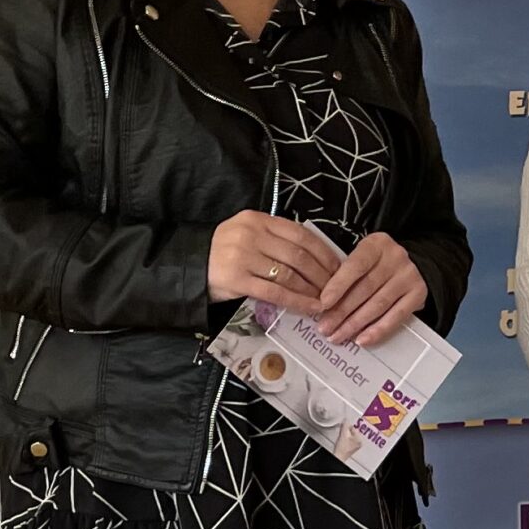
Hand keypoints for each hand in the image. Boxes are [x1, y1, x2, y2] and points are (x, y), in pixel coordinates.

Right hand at [209, 211, 336, 312]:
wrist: (189, 266)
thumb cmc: (226, 253)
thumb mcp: (249, 236)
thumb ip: (276, 240)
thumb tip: (318, 258)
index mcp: (258, 220)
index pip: (301, 235)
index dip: (324, 253)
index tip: (338, 268)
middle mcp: (251, 234)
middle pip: (299, 256)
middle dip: (323, 275)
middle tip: (335, 290)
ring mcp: (243, 256)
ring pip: (290, 275)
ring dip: (312, 290)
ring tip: (325, 302)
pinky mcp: (237, 279)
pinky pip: (275, 292)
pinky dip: (297, 302)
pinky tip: (310, 309)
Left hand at [314, 232, 429, 347]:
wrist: (411, 265)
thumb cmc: (376, 263)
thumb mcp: (360, 257)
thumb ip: (344, 273)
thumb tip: (323, 304)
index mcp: (376, 244)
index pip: (355, 266)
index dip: (338, 286)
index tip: (322, 304)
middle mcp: (395, 258)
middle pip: (365, 288)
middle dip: (342, 311)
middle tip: (325, 327)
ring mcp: (409, 276)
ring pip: (378, 305)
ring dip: (355, 324)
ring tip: (338, 335)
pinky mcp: (418, 294)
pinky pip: (396, 317)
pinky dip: (378, 330)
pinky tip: (362, 339)